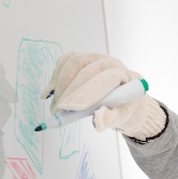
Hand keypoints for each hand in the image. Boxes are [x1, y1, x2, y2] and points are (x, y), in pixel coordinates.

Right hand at [41, 52, 165, 140]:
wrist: (126, 100)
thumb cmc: (125, 109)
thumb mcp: (121, 118)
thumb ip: (110, 119)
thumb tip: (97, 120)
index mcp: (123, 75)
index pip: (103, 80)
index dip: (84, 93)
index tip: (67, 108)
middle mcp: (109, 62)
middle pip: (84, 71)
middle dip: (68, 92)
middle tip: (57, 112)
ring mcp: (94, 58)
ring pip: (72, 63)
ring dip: (60, 85)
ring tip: (55, 106)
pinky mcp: (82, 58)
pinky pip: (65, 62)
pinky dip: (56, 77)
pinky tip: (51, 93)